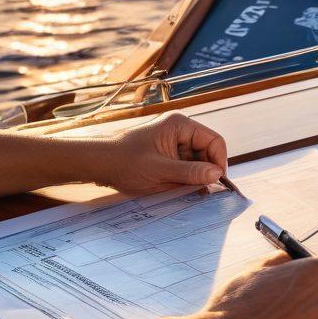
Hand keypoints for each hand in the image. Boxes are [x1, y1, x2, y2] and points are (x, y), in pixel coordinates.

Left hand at [94, 113, 227, 194]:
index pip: (214, 141)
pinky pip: (186, 166)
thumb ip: (190, 173)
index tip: (218, 183)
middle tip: (203, 192)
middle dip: (206, 171)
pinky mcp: (168, 154)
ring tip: (188, 192)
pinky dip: (186, 178)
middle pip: (207, 151)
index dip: (219, 162)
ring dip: (195, 177)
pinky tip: (180, 189)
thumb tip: (217, 175)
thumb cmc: (124, 163)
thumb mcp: (159, 171)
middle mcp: (180, 130)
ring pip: (197, 161)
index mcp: (181, 125)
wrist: (98, 164)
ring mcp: (174, 142)